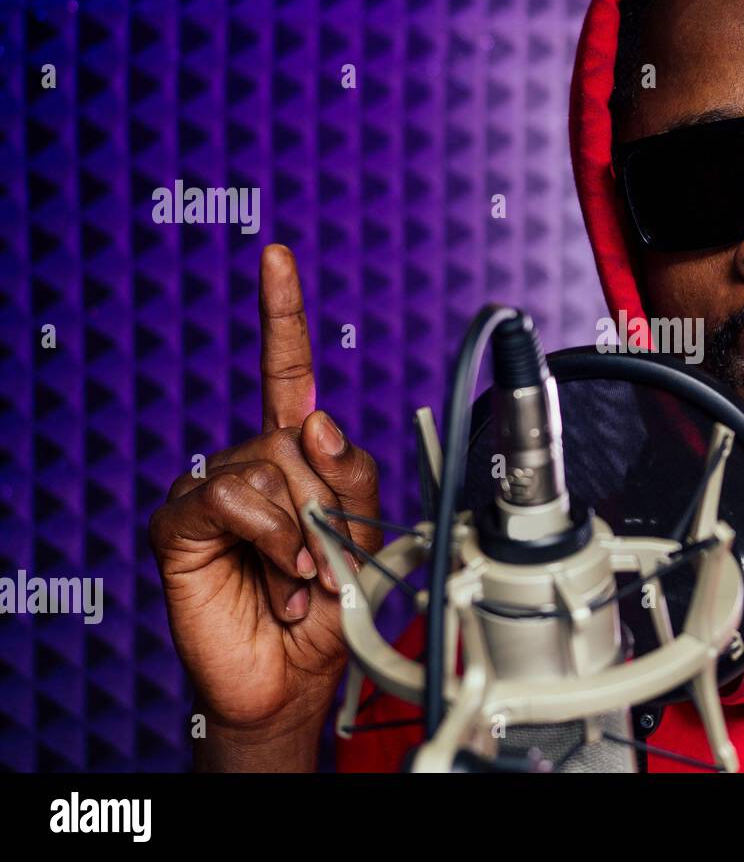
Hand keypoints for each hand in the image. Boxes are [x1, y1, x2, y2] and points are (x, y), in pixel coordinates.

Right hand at [148, 245, 381, 769]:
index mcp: (294, 458)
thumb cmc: (330, 609)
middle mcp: (250, 465)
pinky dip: (267, 537)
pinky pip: (231, 496)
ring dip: (300, 531)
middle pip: (297, 435)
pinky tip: (273, 573)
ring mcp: (211, 491)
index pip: (286, 373)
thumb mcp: (369, 538)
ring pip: (269, 466)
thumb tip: (319, 420)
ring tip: (298, 577)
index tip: (278, 257)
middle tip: (324, 560)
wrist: (290, 680)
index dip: (283, 315)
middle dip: (327, 504)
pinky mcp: (180, 523)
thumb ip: (356, 477)